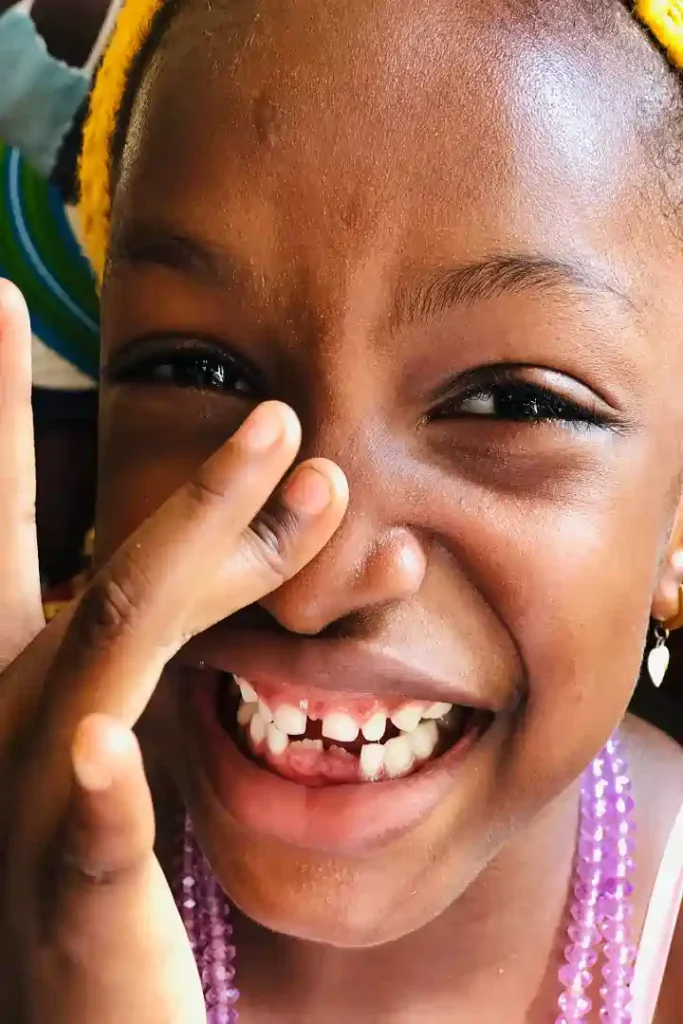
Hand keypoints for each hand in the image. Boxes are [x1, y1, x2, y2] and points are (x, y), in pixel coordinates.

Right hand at [0, 280, 347, 1022]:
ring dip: (198, 566)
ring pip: (113, 665)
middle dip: (196, 494)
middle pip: (114, 581)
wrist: (69, 1023)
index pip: (11, 526)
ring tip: (306, 483)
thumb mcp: (130, 720)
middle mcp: (16, 719)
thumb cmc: (96, 865)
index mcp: (28, 677)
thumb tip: (265, 523)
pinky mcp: (72, 906)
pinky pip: (88, 846)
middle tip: (285, 416)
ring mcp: (34, 809)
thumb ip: (174, 625)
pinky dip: (99, 801)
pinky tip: (112, 754)